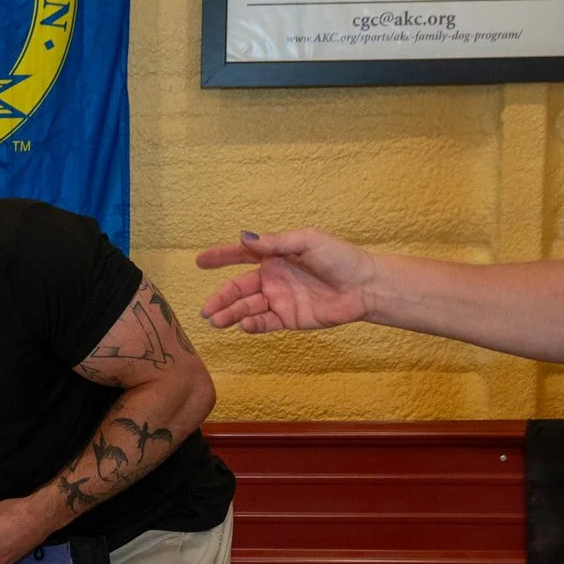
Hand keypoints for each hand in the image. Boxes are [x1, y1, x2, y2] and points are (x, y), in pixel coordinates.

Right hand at [197, 228, 378, 333]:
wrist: (364, 287)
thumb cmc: (340, 258)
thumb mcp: (307, 241)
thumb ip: (276, 242)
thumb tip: (245, 238)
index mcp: (275, 256)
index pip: (241, 256)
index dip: (220, 258)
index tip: (200, 262)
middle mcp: (273, 278)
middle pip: (239, 289)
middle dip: (221, 298)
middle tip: (205, 311)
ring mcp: (279, 299)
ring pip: (247, 308)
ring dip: (231, 314)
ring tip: (217, 321)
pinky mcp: (289, 318)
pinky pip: (265, 323)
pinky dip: (252, 325)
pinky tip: (244, 325)